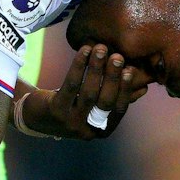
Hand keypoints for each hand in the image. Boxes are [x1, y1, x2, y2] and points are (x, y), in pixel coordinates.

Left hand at [25, 45, 148, 137]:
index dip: (126, 90)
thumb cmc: (71, 107)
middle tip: (118, 56)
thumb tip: (144, 87)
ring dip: (96, 69)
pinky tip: (84, 51)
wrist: (35, 116)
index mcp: (101, 130)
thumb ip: (116, 97)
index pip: (118, 110)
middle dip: (112, 77)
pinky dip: (78, 66)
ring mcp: (70, 123)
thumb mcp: (94, 107)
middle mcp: (87, 130)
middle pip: (104, 102)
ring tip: (101, 49)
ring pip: (88, 93)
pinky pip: (70, 85)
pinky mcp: (55, 111)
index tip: (131, 70)